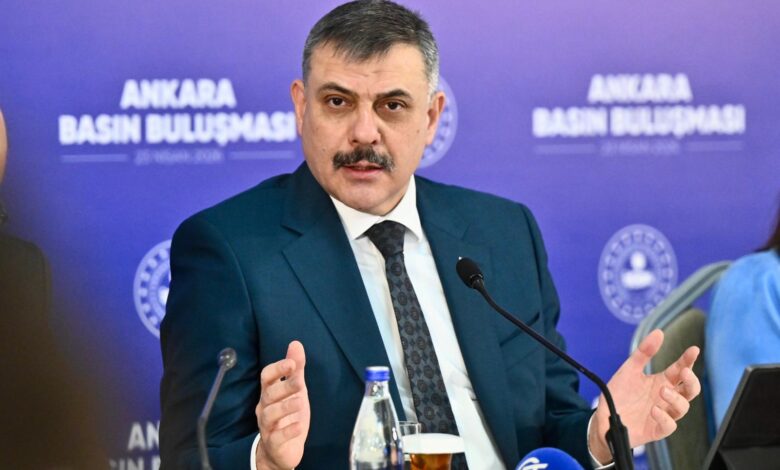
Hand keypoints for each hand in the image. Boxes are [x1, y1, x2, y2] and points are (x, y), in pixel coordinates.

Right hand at [255, 341, 309, 469]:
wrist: (282, 449)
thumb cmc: (288, 414)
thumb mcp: (295, 389)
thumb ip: (295, 369)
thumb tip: (295, 343)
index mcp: (269, 393)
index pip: (266, 377)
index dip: (277, 369)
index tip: (291, 363)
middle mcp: (265, 408)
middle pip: (269, 394)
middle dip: (284, 387)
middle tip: (299, 382)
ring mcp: (268, 426)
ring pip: (270, 415)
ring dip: (285, 407)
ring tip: (300, 402)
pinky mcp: (274, 443)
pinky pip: (277, 437)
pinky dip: (288, 431)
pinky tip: (299, 425)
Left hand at [589, 329, 700, 462]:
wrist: (603, 417)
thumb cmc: (620, 394)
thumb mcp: (629, 370)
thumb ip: (643, 352)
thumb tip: (659, 332)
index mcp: (662, 382)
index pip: (680, 370)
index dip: (688, 360)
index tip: (694, 350)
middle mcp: (665, 398)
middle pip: (690, 391)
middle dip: (691, 381)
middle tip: (684, 371)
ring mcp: (663, 414)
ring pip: (683, 408)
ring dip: (676, 398)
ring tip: (662, 390)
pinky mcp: (655, 429)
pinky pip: (669, 426)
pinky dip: (665, 418)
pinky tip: (654, 410)